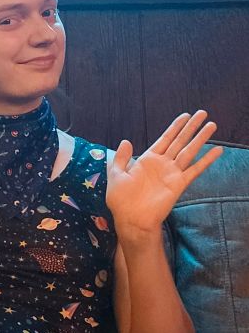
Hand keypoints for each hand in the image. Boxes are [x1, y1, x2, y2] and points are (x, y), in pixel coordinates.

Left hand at [106, 110, 222, 235]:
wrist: (130, 219)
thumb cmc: (121, 200)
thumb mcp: (116, 174)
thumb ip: (121, 158)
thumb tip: (126, 141)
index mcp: (148, 160)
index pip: (165, 138)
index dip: (176, 126)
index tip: (185, 115)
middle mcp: (163, 164)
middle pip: (180, 141)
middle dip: (191, 127)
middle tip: (203, 113)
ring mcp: (172, 173)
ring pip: (189, 151)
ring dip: (201, 138)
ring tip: (212, 125)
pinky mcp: (179, 184)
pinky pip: (195, 169)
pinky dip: (206, 160)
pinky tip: (217, 150)